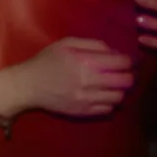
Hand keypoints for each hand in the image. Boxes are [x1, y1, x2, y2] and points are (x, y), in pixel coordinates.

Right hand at [7, 37, 134, 117]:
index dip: (129, 61)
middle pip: (126, 81)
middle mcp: (90, 81)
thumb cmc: (46, 61)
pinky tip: (101, 96)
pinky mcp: (83, 112)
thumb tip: (114, 52)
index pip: (123, 62)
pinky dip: (109, 102)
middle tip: (122, 73)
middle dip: (128, 75)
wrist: (27, 86)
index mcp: (86, 61)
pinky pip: (108, 109)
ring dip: (119, 90)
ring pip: (119, 97)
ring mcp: (87, 99)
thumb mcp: (66, 43)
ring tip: (112, 86)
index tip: (125, 61)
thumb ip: (92, 44)